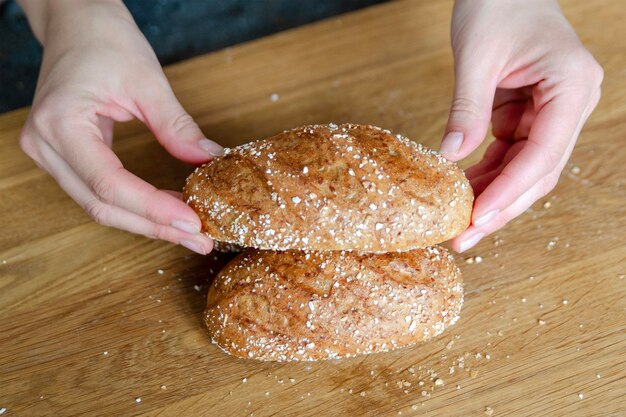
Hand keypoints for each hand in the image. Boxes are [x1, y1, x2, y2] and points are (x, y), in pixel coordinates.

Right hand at [18, 0, 220, 253]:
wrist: (75, 22)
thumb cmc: (104, 40)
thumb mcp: (147, 81)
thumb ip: (176, 126)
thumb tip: (210, 160)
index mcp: (60, 124)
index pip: (109, 183)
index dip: (152, 208)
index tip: (193, 222)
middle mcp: (46, 146)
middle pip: (103, 204)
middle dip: (154, 226)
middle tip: (199, 239)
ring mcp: (50, 154)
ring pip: (99, 205)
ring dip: (146, 222)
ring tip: (189, 232)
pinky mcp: (64, 157)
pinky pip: (99, 192)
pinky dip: (134, 206)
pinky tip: (165, 212)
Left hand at [440, 0, 602, 251]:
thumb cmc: (497, 2)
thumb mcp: (476, 55)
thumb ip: (467, 108)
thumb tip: (450, 157)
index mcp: (572, 87)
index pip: (542, 154)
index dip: (509, 191)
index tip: (477, 218)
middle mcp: (570, 104)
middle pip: (538, 172)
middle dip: (500, 207)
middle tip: (464, 238)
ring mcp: (552, 112)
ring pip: (524, 169)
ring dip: (491, 196)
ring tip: (458, 224)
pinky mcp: (529, 115)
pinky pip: (509, 154)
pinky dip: (486, 174)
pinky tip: (461, 191)